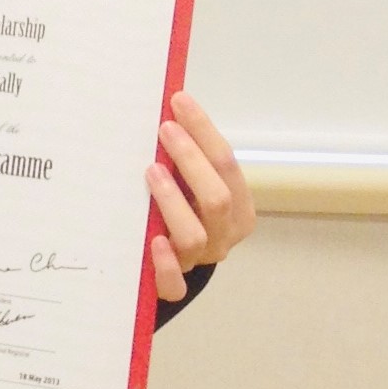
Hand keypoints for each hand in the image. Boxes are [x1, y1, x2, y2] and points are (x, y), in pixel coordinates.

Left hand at [146, 89, 255, 301]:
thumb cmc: (180, 216)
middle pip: (216, 198)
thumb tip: (164, 109)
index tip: (178, 101)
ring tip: (150, 171)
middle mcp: (223, 235)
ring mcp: (199, 261)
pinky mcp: (173, 287)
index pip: (226, 165)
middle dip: (191, 160)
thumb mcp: (190, 187)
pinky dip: (165, 263)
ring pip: (195, 235)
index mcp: (236, 208)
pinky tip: (153, 240)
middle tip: (164, 129)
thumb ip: (184, 160)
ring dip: (174, 201)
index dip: (204, 131)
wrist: (170, 272)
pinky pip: (173, 282)